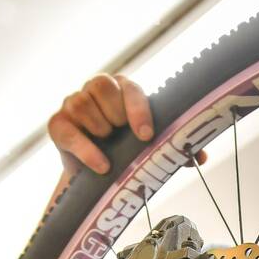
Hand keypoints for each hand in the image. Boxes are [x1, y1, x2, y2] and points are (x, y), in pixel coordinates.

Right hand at [47, 72, 206, 176]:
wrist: (97, 170)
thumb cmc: (127, 150)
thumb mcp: (150, 146)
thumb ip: (174, 147)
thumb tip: (200, 156)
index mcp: (123, 88)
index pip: (130, 88)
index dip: (138, 110)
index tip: (146, 135)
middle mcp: (96, 90)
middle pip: (101, 87)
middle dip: (115, 115)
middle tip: (122, 137)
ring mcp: (73, 104)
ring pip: (83, 106)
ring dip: (100, 130)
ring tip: (109, 150)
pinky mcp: (58, 124)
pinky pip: (68, 131)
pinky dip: (85, 149)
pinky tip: (102, 166)